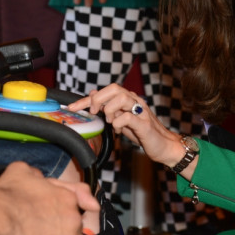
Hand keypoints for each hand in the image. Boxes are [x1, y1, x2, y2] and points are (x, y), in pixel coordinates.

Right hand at [0, 162, 98, 234]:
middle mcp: (72, 216)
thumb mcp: (21, 169)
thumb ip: (36, 174)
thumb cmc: (7, 193)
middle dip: (69, 228)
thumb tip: (38, 178)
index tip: (66, 214)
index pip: (84, 202)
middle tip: (52, 230)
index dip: (75, 208)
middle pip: (79, 225)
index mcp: (67, 196)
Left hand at [67, 84, 184, 167]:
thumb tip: (92, 95)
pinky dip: (119, 122)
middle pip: (114, 88)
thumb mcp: (121, 120)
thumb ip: (108, 108)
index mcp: (128, 99)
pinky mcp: (145, 123)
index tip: (71, 107)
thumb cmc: (141, 133)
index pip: (104, 92)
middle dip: (98, 99)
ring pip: (122, 98)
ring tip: (109, 121)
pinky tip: (118, 129)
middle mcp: (135, 101)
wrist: (163, 146)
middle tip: (94, 112)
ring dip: (110, 109)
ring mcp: (141, 111)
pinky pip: (128, 117)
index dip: (85, 99)